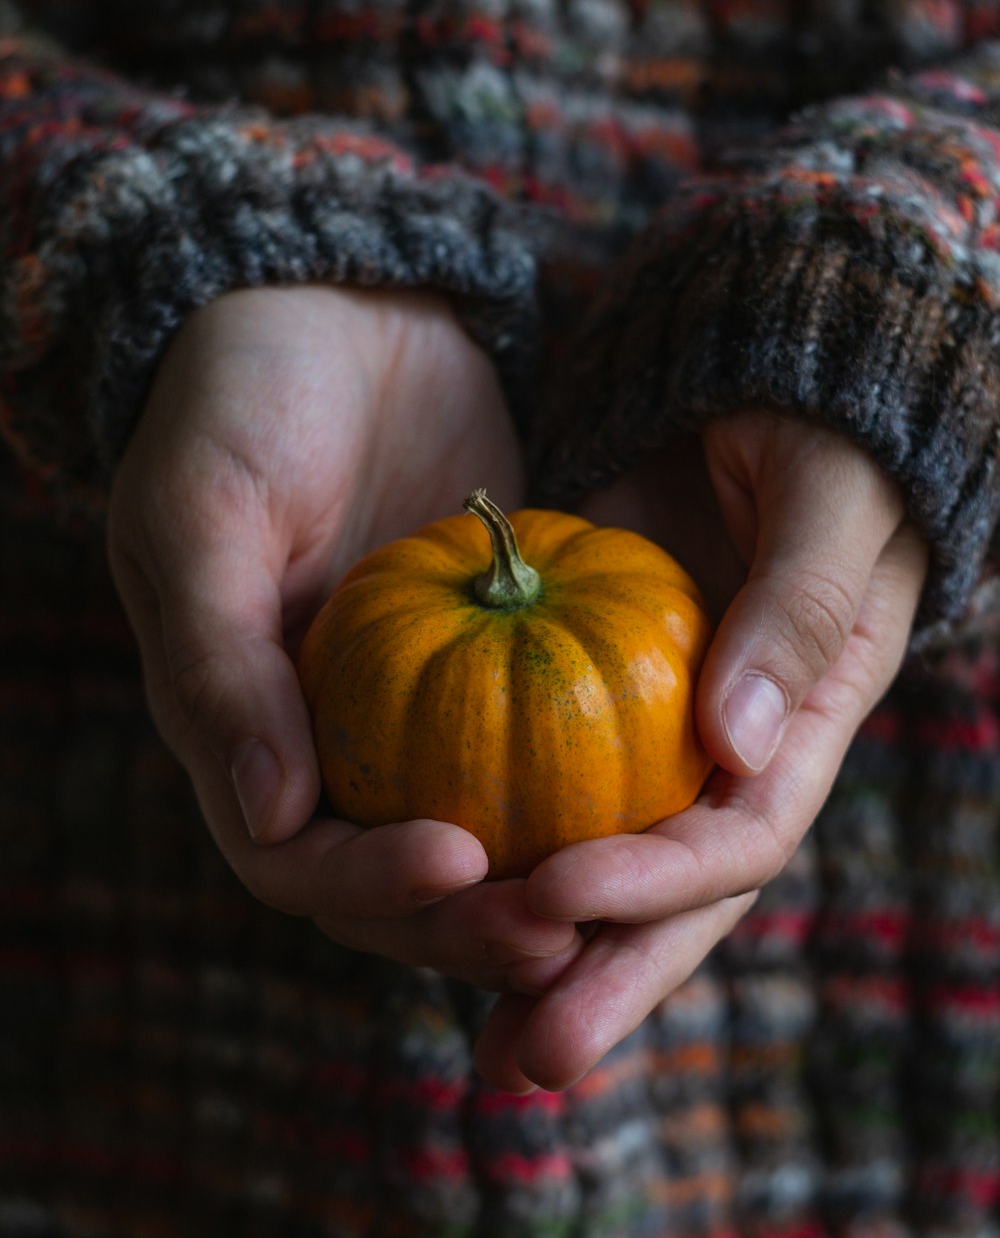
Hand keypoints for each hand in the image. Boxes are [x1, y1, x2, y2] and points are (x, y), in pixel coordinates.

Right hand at [108, 285, 582, 992]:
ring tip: (613, 910)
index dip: (367, 884)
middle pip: (392, 890)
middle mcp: (323, 746)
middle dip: (468, 924)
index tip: (458, 857)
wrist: (340, 308)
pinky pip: (538, 763)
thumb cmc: (243, 396)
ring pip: (474, 848)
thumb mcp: (203, 509)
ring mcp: (411, 717)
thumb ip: (216, 661)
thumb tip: (270, 816)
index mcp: (237, 728)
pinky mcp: (492, 672)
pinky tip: (655, 821)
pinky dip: (583, 809)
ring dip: (535, 895)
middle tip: (561, 928)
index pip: (293, 859)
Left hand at [475, 410, 927, 1089]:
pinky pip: (555, 813)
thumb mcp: (826, 498)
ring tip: (482, 1050)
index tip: (557, 890)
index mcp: (811, 728)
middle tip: (523, 1058)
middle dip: (603, 981)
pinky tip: (437, 918)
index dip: (657, 881)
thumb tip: (737, 744)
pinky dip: (508, 873)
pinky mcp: (604, 724)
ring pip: (611, 881)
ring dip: (548, 963)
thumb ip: (795, 611)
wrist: (764, 401)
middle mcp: (740, 764)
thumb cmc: (814, 434)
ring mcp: (669, 753)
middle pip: (676, 903)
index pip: (742, 837)